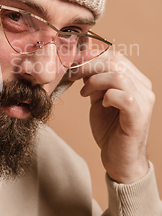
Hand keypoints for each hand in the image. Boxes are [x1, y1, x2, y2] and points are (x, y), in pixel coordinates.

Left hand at [68, 51, 154, 183]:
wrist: (120, 159)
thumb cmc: (110, 129)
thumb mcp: (98, 98)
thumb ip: (94, 81)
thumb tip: (80, 64)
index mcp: (135, 80)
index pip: (114, 55)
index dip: (90, 56)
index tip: (72, 64)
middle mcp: (143, 87)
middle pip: (115, 61)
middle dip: (88, 65)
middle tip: (72, 75)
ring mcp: (143, 101)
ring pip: (118, 76)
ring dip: (95, 81)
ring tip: (84, 92)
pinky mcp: (139, 117)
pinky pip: (124, 97)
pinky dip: (107, 96)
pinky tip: (101, 104)